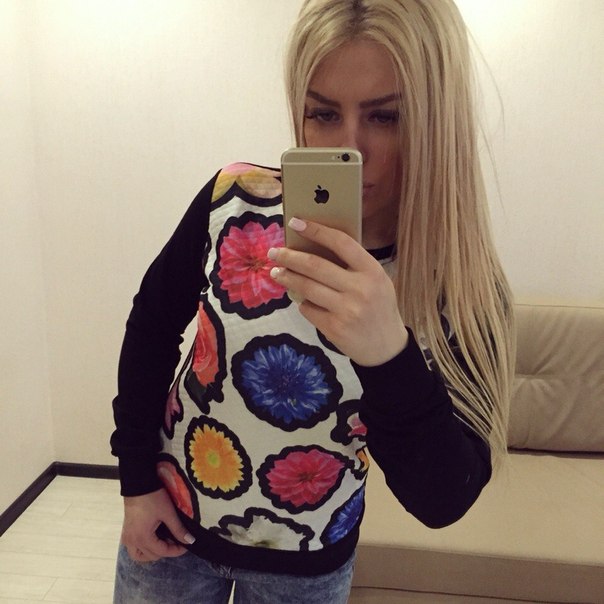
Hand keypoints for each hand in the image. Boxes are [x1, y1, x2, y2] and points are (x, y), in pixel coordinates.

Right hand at [121, 488, 194, 561]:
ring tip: (164, 542)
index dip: (176, 550)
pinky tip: (153, 539)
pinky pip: (134, 548)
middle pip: (151, 556)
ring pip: (139, 555)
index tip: (186, 545)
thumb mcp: (168, 513)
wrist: (138, 484)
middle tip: (176, 539)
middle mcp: (132, 541)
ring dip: (152, 553)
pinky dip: (144, 549)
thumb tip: (190, 541)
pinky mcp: (126, 532)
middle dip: (166, 550)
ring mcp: (127, 538)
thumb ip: (178, 529)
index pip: (162, 552)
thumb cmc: (154, 498)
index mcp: (143, 538)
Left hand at [269, 218, 408, 365]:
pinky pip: (308, 309)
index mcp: (372, 271)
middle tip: (274, 252)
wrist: (386, 347)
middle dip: (290, 257)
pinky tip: (301, 300)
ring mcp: (346, 310)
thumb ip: (353, 266)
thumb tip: (313, 247)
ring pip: (307, 288)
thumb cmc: (378, 307)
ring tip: (277, 272)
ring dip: (287, 278)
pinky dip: (301, 303)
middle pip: (316, 266)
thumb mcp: (376, 281)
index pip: (341, 243)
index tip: (296, 222)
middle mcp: (360, 289)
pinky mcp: (334, 328)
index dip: (316, 230)